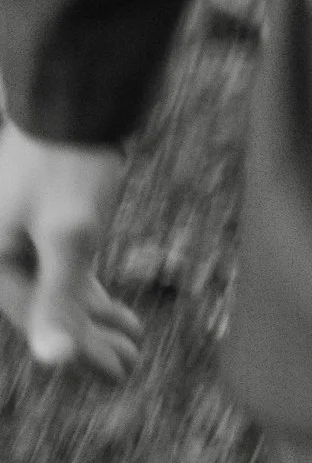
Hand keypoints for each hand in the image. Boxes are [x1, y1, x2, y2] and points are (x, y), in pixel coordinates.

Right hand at [0, 123, 138, 378]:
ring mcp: (24, 239)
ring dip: (95, 320)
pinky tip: (114, 310)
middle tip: (134, 364)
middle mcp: (4, 256)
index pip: (43, 324)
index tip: (123, 373)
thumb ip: (61, 296)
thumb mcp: (70, 234)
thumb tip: (52, 360)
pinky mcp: (47, 223)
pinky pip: (65, 270)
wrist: (70, 102)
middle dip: (92, 341)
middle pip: (50, 313)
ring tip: (134, 340)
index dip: (85, 353)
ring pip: (60, 292)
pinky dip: (90, 292)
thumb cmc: (68, 165)